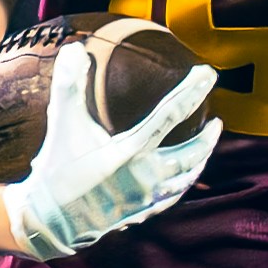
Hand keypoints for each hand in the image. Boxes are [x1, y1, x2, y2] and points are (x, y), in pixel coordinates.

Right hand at [2, 42, 220, 259]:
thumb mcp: (61, 123)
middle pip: (192, 152)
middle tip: (218, 122)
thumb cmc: (57, 168)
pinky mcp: (143, 212)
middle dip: (208, 137)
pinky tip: (184, 177)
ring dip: (201, 160)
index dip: (193, 89)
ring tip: (207, 147)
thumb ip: (68, 84)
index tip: (210, 73)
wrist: (49, 219)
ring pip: (188, 177)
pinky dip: (184, 182)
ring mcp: (147, 197)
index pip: (172, 112)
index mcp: (132, 150)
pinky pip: (174, 197)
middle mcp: (147, 175)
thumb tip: (75, 48)